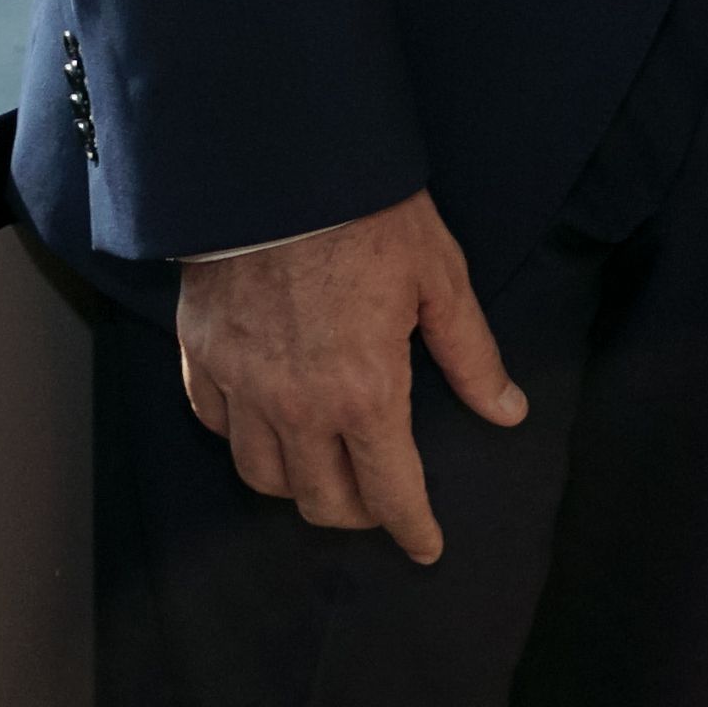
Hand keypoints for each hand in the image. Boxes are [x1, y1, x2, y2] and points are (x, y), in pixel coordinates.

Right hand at [174, 188, 526, 563]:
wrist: (274, 160)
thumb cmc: (365, 214)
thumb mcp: (438, 277)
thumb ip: (470, 355)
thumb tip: (506, 411)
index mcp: (365, 392)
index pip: (390, 494)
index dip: (412, 530)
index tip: (425, 546)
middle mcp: (297, 404)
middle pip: (322, 501)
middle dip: (358, 513)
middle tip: (378, 497)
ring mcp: (241, 381)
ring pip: (262, 476)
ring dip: (297, 484)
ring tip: (320, 466)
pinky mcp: (201, 352)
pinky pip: (216, 423)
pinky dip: (242, 436)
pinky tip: (264, 421)